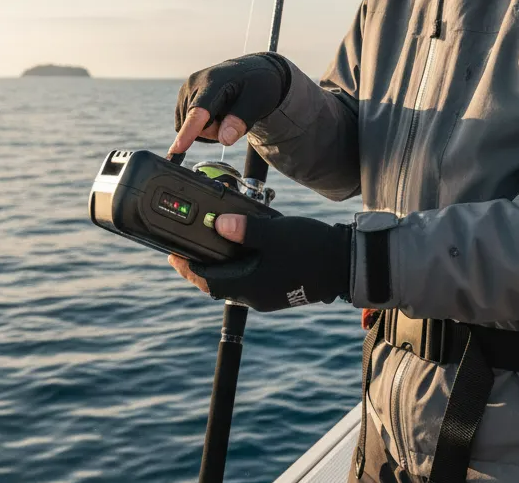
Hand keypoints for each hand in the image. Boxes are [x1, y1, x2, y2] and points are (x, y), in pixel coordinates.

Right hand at [168, 53, 290, 156]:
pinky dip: (202, 125)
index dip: (189, 131)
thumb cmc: (256, 85)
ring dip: (208, 128)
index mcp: (213, 81)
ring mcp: (186, 90)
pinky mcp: (183, 97)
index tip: (177, 148)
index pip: (200, 110)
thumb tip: (225, 139)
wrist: (250, 72)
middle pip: (195, 127)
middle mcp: (194, 83)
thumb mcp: (257, 102)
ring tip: (226, 112)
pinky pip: (186, 124)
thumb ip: (240, 120)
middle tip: (234, 117)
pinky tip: (215, 112)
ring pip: (188, 127)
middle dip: (214, 131)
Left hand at [168, 214, 351, 312]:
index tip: (173, 255)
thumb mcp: (275, 233)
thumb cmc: (311, 249)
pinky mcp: (280, 288)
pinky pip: (250, 279)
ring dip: (220, 267)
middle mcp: (256, 295)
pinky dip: (239, 266)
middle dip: (201, 268)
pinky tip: (243, 250)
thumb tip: (218, 223)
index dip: (188, 268)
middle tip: (187, 251)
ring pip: (234, 282)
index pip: (208, 281)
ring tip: (212, 247)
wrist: (346, 264)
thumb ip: (245, 229)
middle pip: (218, 284)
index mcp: (250, 285)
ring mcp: (268, 294)